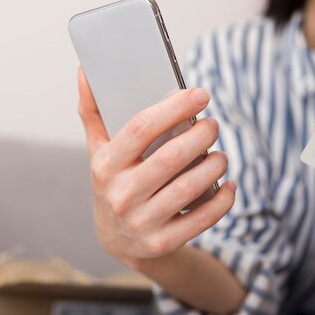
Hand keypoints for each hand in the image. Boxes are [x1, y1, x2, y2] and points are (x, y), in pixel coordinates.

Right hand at [77, 68, 235, 268]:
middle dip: (201, 135)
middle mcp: (121, 195)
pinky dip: (223, 200)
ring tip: (221, 155)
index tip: (200, 94)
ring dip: (214, 165)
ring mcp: (141, 222)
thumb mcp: (98, 152)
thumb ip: (93, 113)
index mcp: (104, 167)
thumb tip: (85, 72)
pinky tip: (229, 185)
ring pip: (189, 187)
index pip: (140, 128)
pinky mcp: (162, 242)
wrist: (117, 241)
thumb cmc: (114, 185)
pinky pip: (202, 219)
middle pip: (170, 157)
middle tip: (213, 125)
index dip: (174, 108)